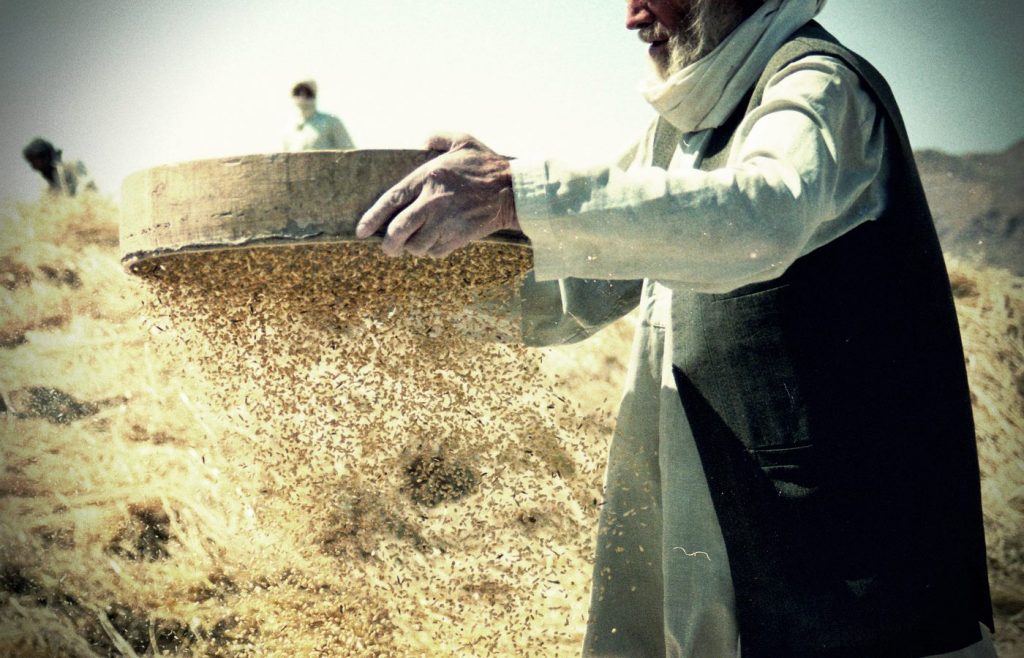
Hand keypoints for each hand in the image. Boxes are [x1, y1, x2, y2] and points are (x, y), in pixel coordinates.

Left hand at [356, 133, 519, 257]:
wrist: (514, 190)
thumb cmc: (487, 164)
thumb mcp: (462, 140)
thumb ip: (437, 137)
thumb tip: (420, 142)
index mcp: (428, 177)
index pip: (391, 201)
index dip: (372, 218)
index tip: (361, 231)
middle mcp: (432, 202)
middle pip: (397, 231)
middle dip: (388, 245)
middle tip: (387, 248)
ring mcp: (445, 222)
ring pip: (416, 246)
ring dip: (412, 248)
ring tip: (415, 244)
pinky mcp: (458, 237)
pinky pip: (435, 252)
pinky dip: (430, 252)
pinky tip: (434, 244)